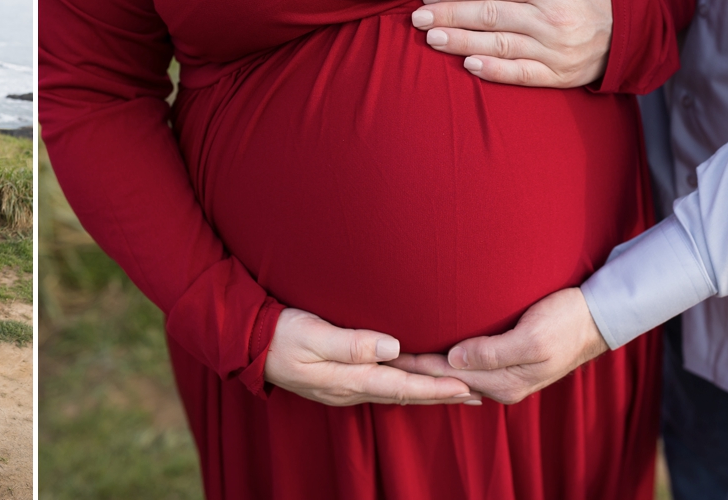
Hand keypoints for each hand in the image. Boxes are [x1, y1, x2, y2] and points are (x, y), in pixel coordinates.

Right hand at [264, 308, 481, 405]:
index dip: (436, 387)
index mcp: (348, 378)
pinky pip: (384, 385)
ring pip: (398, 390)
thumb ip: (352, 342)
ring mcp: (346, 385)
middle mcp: (352, 387)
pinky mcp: (342, 378)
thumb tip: (393, 346)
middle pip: (406, 393)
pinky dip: (410, 384)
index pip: (402, 386)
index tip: (466, 388)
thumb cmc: (279, 334)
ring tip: (460, 391)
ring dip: (429, 391)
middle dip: (442, 394)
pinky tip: (419, 380)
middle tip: (480, 394)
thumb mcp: (312, 333)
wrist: (248, 344)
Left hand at [390, 288, 608, 404]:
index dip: (416, 363)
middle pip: (447, 377)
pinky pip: (469, 364)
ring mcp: (506, 376)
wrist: (598, 317)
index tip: (387, 354)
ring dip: (429, 364)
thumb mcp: (532, 336)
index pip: (447, 373)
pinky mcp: (509, 362)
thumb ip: (493, 351)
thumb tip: (455, 359)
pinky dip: (447, 359)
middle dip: (415, 368)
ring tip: (399, 356)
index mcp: (505, 383)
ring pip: (456, 372)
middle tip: (380, 356)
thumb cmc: (567, 321)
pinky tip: (435, 353)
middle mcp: (502, 385)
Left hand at [412, 0, 612, 87]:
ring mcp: (555, 48)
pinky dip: (494, 70)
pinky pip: (522, 74)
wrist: (633, 27)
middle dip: (449, 15)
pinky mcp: (560, 75)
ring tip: (432, 38)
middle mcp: (549, 17)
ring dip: (461, 41)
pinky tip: (468, 65)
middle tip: (417, 18)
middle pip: (488, 15)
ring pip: (499, 44)